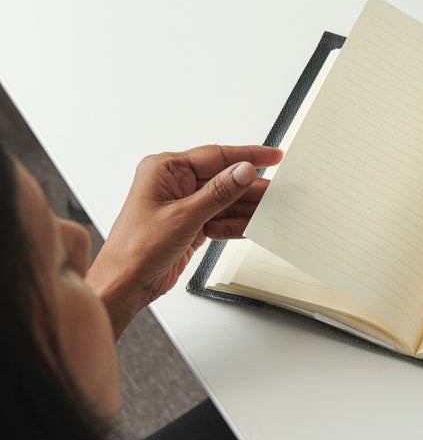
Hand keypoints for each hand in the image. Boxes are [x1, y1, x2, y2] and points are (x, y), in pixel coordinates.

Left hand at [86, 145, 282, 336]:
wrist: (125, 283)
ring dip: (247, 208)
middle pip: (223, 179)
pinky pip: (219, 219)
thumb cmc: (136, 249)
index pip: (215, 156)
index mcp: (165, 170)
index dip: (247, 156)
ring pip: (224, 201)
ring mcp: (182, 205)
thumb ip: (218, 193)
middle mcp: (173, 184)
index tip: (273, 156)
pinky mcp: (189, 225)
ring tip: (273, 209)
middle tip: (280, 190)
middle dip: (251, 187)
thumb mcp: (184, 217)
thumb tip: (243, 171)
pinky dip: (236, 224)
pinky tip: (254, 225)